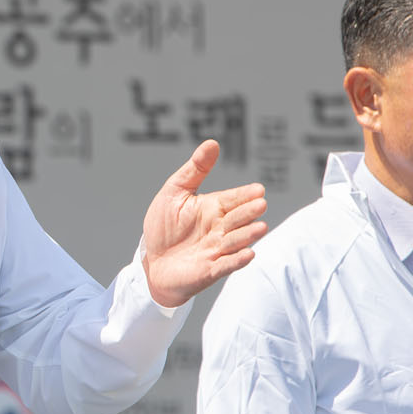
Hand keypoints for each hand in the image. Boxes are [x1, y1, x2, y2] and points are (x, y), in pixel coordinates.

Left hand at [140, 140, 267, 306]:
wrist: (152, 261)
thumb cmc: (164, 227)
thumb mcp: (174, 192)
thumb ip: (194, 170)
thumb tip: (212, 143)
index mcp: (213, 208)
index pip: (233, 199)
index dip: (245, 195)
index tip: (258, 189)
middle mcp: (219, 229)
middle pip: (238, 219)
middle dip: (249, 212)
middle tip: (260, 204)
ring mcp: (216, 250)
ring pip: (236, 241)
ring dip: (248, 235)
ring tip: (260, 227)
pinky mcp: (209, 270)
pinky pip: (226, 265)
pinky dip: (236, 261)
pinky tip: (248, 254)